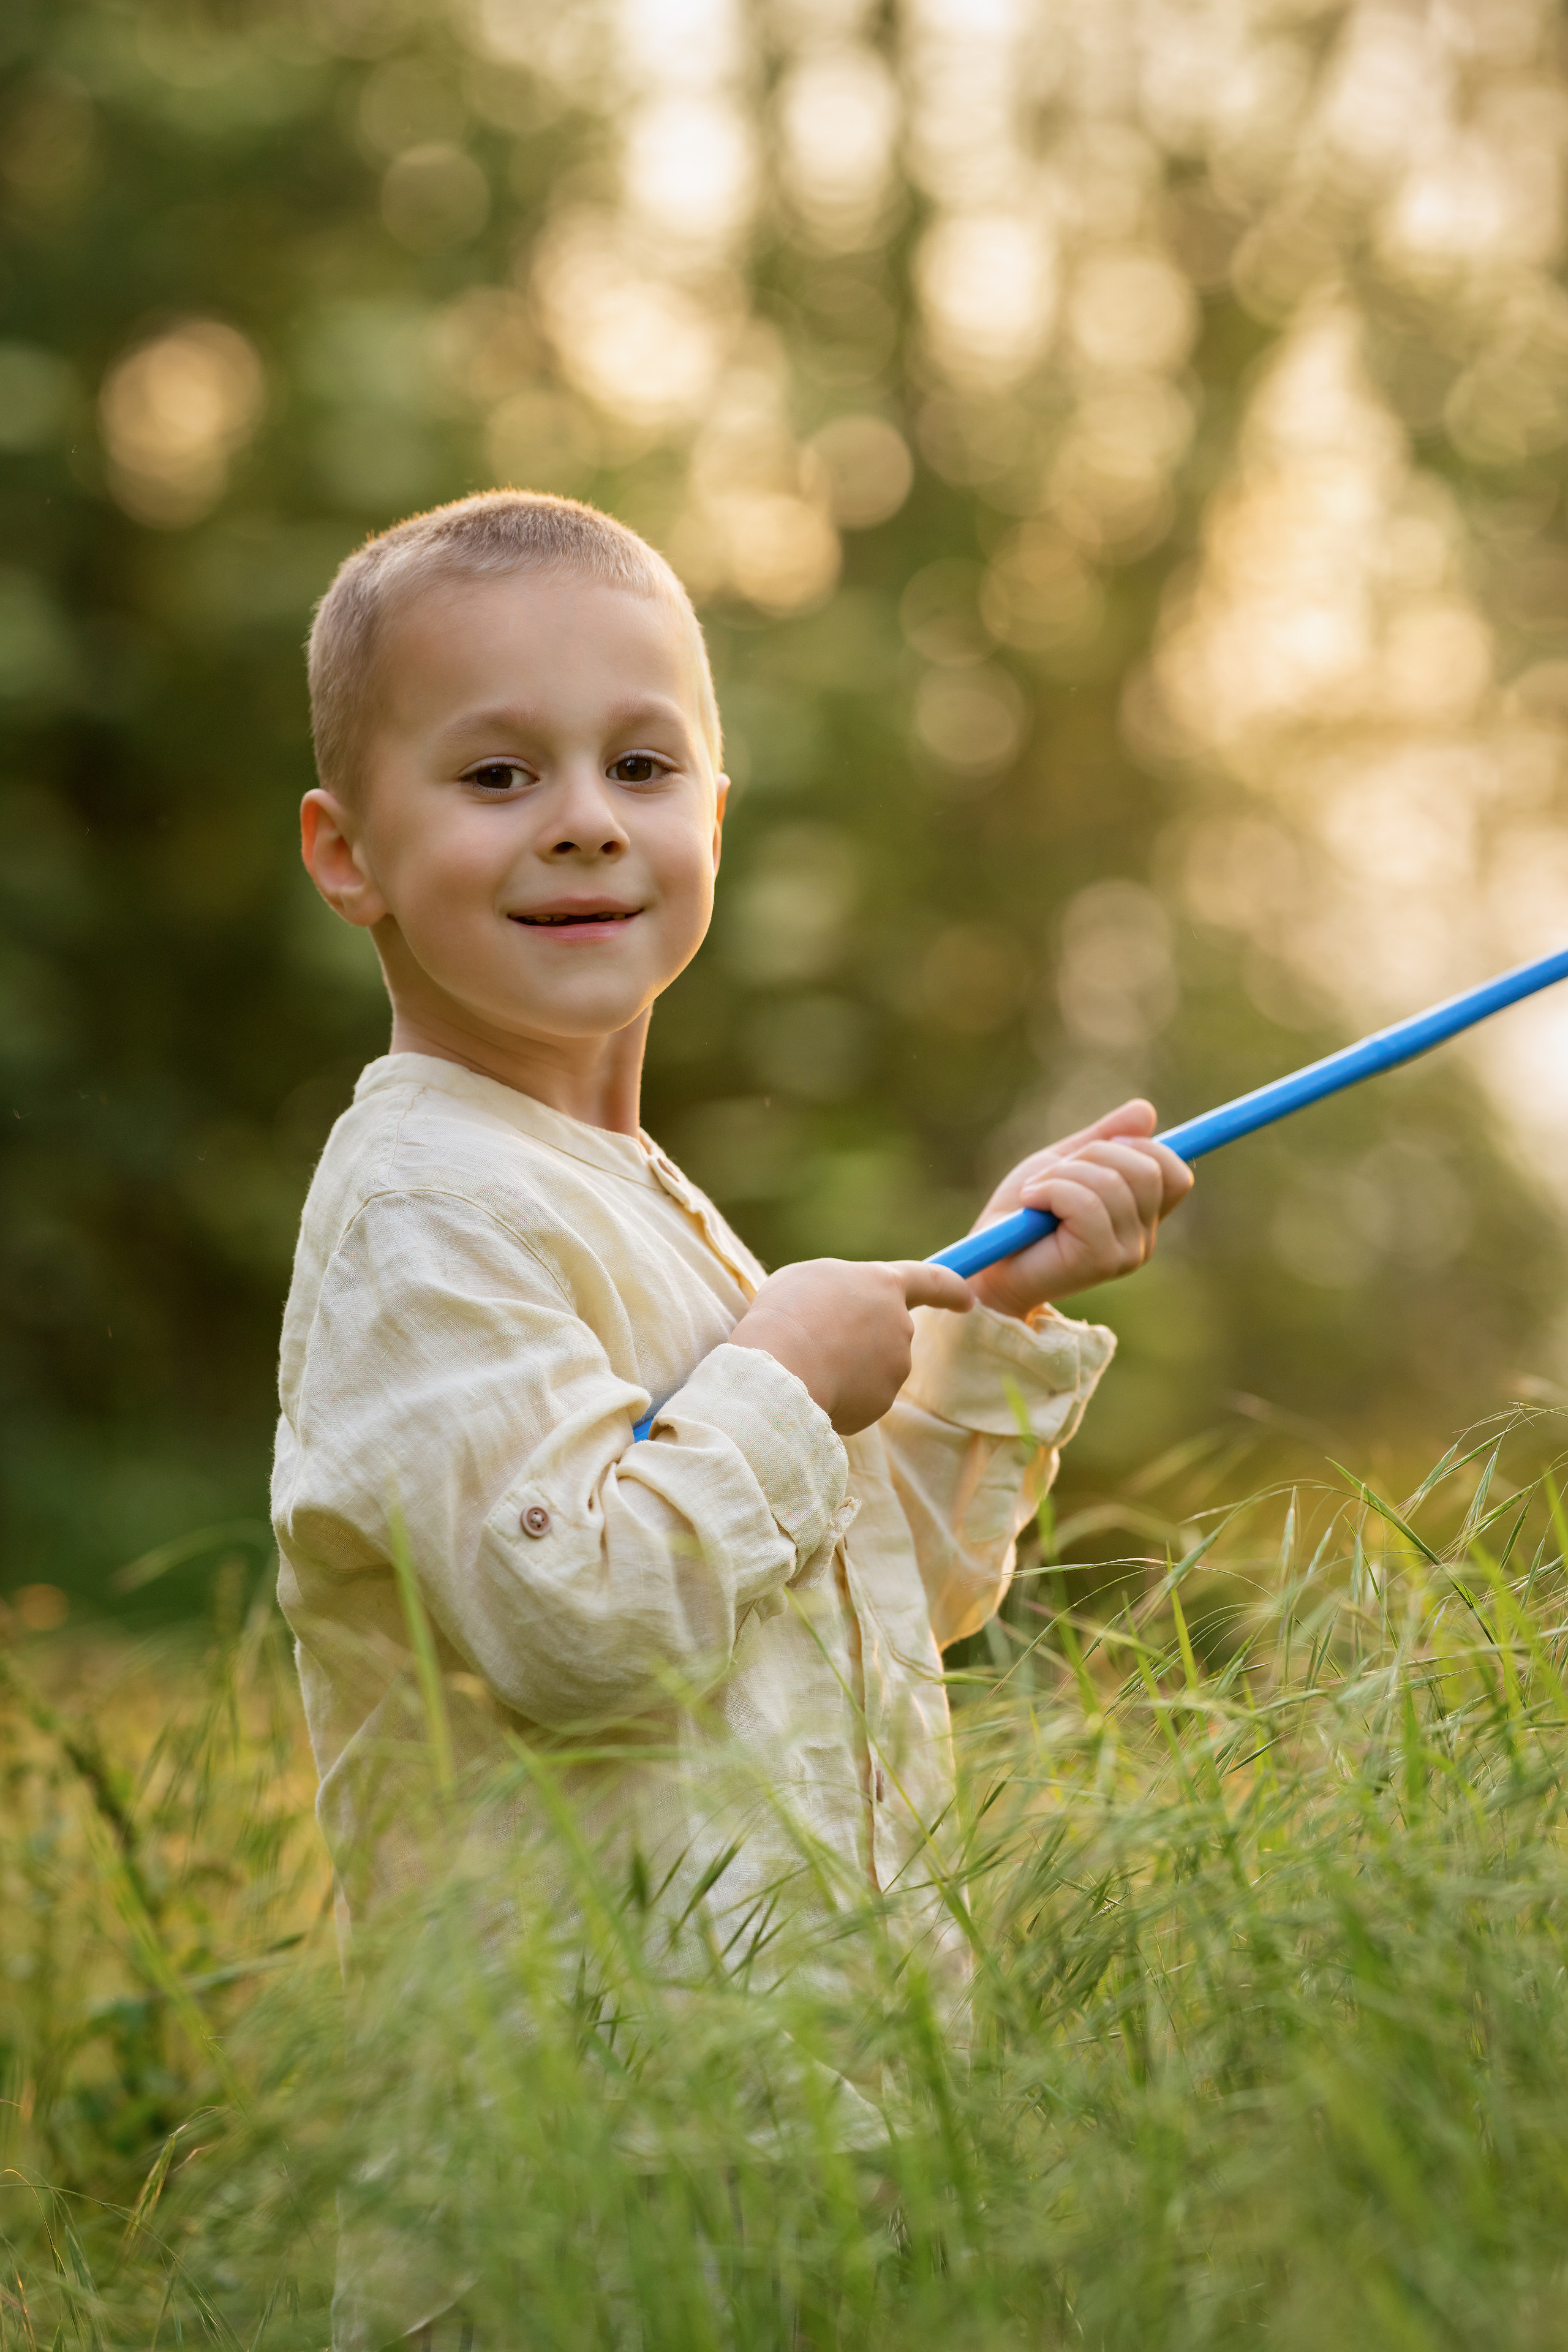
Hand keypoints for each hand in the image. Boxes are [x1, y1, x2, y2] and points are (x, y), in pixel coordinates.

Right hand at [728, 1258, 972, 1434]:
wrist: (781, 1367)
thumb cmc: (788, 1312)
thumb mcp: (811, 1278)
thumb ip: (842, 1289)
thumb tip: (846, 1309)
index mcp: (885, 1285)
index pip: (932, 1281)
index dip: (950, 1289)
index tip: (967, 1299)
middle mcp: (900, 1326)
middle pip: (888, 1332)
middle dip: (859, 1338)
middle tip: (815, 1338)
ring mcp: (894, 1368)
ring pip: (870, 1368)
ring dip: (844, 1366)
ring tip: (805, 1362)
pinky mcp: (880, 1404)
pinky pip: (859, 1398)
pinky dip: (838, 1395)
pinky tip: (812, 1387)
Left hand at [964, 1099, 1193, 1322]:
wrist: (988, 1262)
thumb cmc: (1023, 1214)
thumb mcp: (1065, 1164)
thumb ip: (1105, 1139)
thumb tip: (1146, 1110)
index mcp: (1142, 1216)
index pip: (1175, 1174)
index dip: (1141, 1148)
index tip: (1093, 1153)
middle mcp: (1143, 1239)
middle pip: (1147, 1169)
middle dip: (1093, 1155)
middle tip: (1054, 1175)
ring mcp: (1126, 1254)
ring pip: (1111, 1182)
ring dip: (1062, 1174)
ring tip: (1036, 1192)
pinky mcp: (1101, 1261)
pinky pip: (1086, 1203)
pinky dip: (1051, 1190)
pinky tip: (1031, 1202)